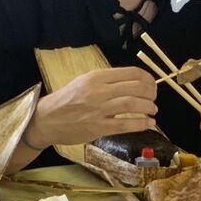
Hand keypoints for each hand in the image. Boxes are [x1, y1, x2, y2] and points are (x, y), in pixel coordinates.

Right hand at [27, 67, 156, 148]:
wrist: (46, 119)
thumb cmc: (66, 100)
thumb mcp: (83, 82)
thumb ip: (105, 81)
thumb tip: (132, 83)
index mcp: (96, 77)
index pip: (131, 73)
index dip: (147, 78)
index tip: (151, 84)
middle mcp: (98, 91)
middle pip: (136, 87)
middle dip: (151, 93)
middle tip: (153, 98)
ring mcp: (98, 109)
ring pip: (133, 104)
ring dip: (148, 107)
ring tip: (152, 110)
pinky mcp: (98, 127)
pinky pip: (126, 124)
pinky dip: (141, 123)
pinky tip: (148, 123)